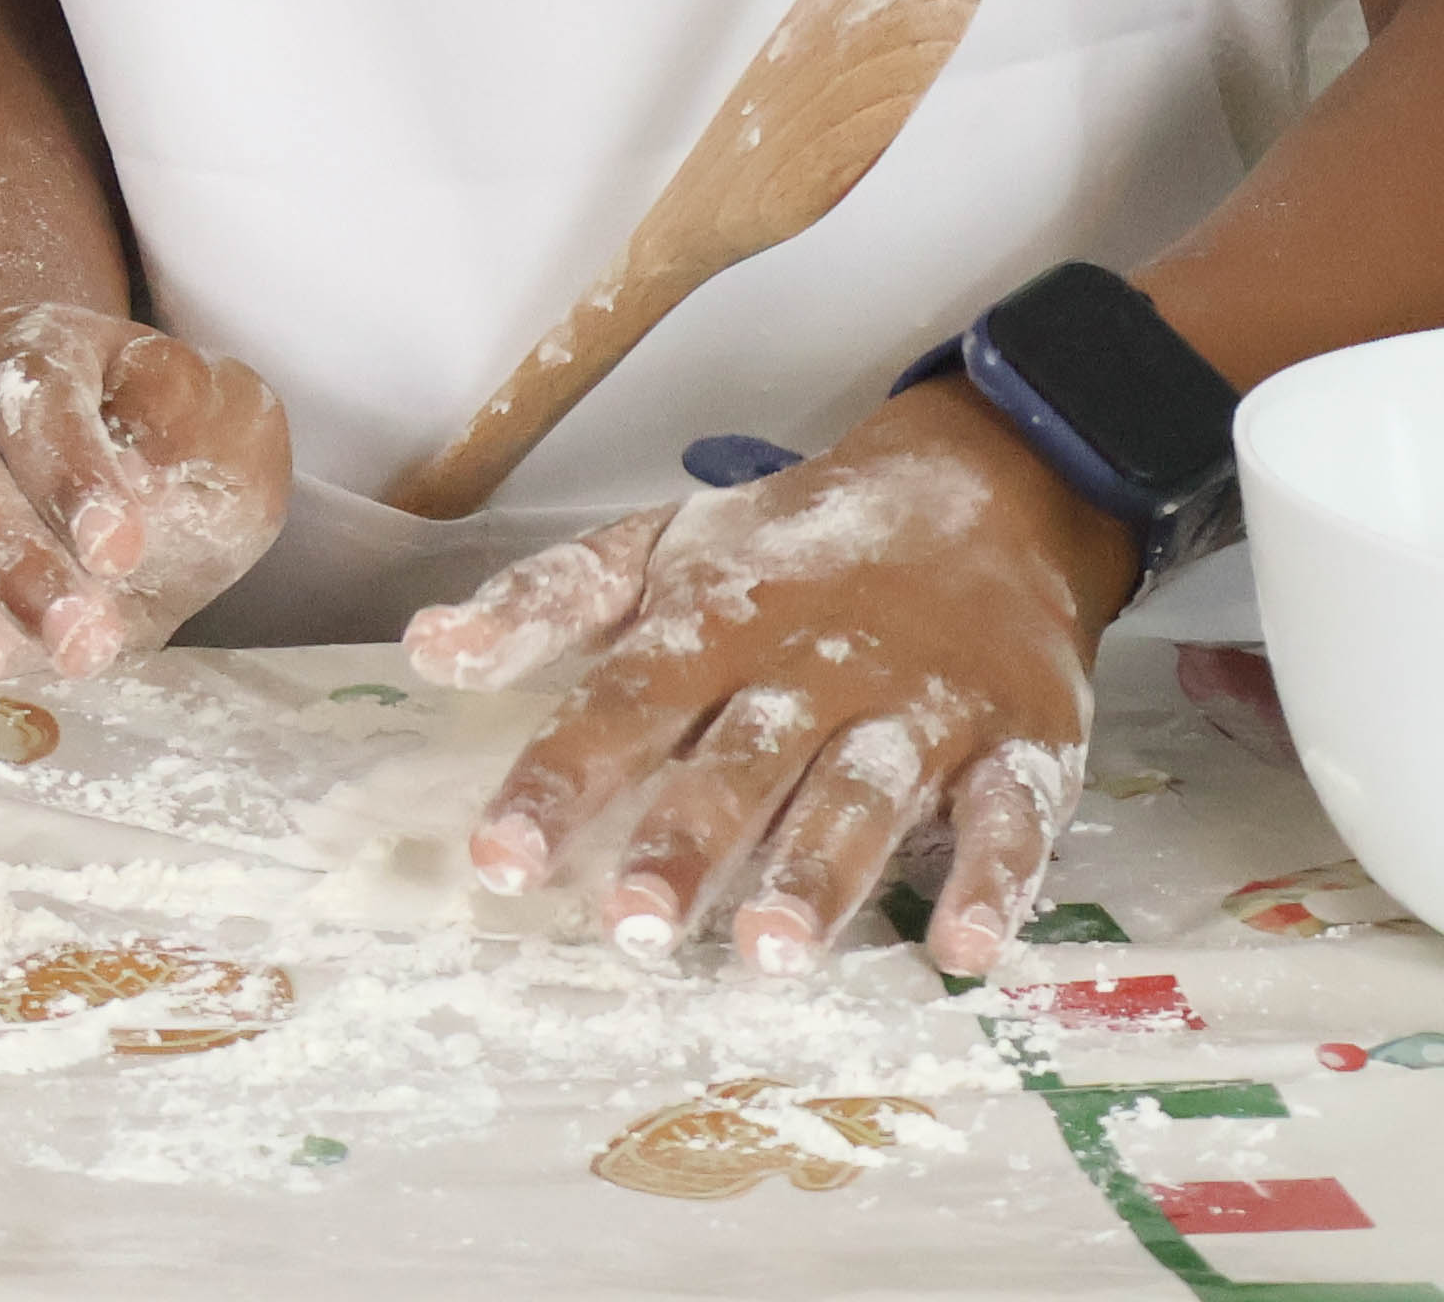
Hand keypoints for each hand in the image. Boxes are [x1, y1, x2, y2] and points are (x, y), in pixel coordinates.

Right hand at [0, 302, 285, 697]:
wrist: (107, 492)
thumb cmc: (172, 465)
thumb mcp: (225, 433)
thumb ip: (217, 423)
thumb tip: (166, 449)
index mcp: (44, 362)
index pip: (37, 395)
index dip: (71, 471)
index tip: (121, 551)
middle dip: (3, 553)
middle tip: (79, 640)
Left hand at [406, 378, 1136, 974]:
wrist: (979, 493)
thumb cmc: (791, 547)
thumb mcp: (655, 550)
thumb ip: (542, 602)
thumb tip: (425, 651)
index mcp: (714, 624)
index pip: (620, 703)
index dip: (558, 778)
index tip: (500, 857)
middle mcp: (811, 669)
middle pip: (740, 762)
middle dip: (686, 842)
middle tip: (634, 927)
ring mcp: (919, 708)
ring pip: (862, 793)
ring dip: (819, 870)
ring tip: (772, 950)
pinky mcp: (1018, 742)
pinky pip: (1011, 818)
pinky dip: (992, 881)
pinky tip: (959, 950)